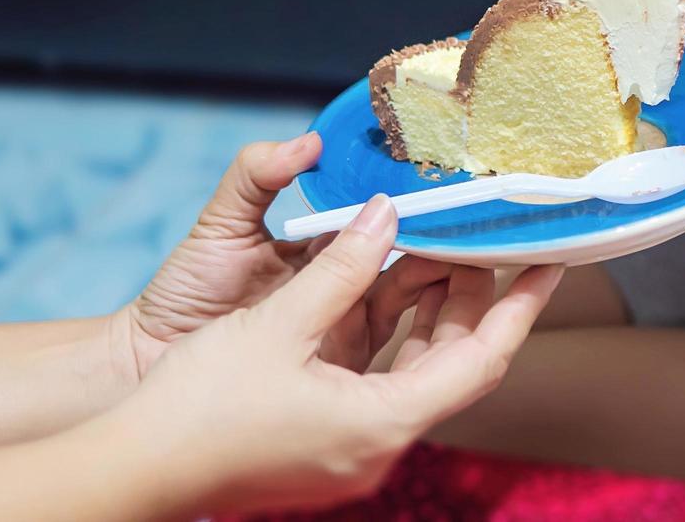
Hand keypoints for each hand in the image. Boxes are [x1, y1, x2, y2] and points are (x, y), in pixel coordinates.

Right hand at [112, 194, 563, 515]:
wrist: (131, 470)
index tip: (553, 265)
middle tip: (476, 239)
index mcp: (382, 425)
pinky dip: (389, 337)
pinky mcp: (326, 444)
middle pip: (453, 363)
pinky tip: (378, 290)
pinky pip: (381, 382)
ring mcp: (353, 451)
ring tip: (433, 251)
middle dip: (469, 298)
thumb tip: (387, 215)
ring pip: (416, 371)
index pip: (482, 360)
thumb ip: (342, 267)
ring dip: (426, 313)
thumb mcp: (278, 324)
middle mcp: (379, 447)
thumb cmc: (198, 407)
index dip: (522, 309)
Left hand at [116, 133, 451, 381]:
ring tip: (481, 266)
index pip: (385, 220)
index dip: (422, 207)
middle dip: (452, 245)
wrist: (147, 368)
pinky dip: (435, 332)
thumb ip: (257, 175)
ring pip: (421, 303)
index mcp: (324, 248)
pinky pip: (402, 349)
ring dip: (455, 284)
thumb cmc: (181, 295)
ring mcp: (349, 328)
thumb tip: (310, 143)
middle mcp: (344, 285)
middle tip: (486, 233)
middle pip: (416, 261)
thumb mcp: (221, 225)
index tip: (457, 192)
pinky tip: (455, 316)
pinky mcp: (348, 370)